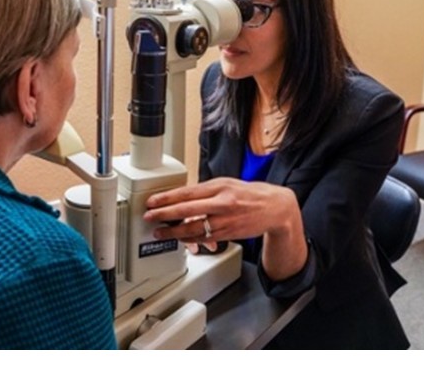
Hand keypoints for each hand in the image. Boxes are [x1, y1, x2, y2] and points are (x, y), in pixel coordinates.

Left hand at [144, 177, 307, 279]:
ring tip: (161, 233)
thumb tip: (182, 198)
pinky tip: (180, 239)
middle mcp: (221, 203)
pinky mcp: (228, 234)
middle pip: (187, 210)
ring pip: (194, 229)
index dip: (167, 198)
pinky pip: (204, 238)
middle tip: (149, 218)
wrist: (274, 208)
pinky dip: (190, 239)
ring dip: (174, 232)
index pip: (187, 192)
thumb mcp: (226, 184)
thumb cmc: (249, 194)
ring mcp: (225, 220)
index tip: (152, 202)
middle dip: (164, 215)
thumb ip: (205, 191)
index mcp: (219, 186)